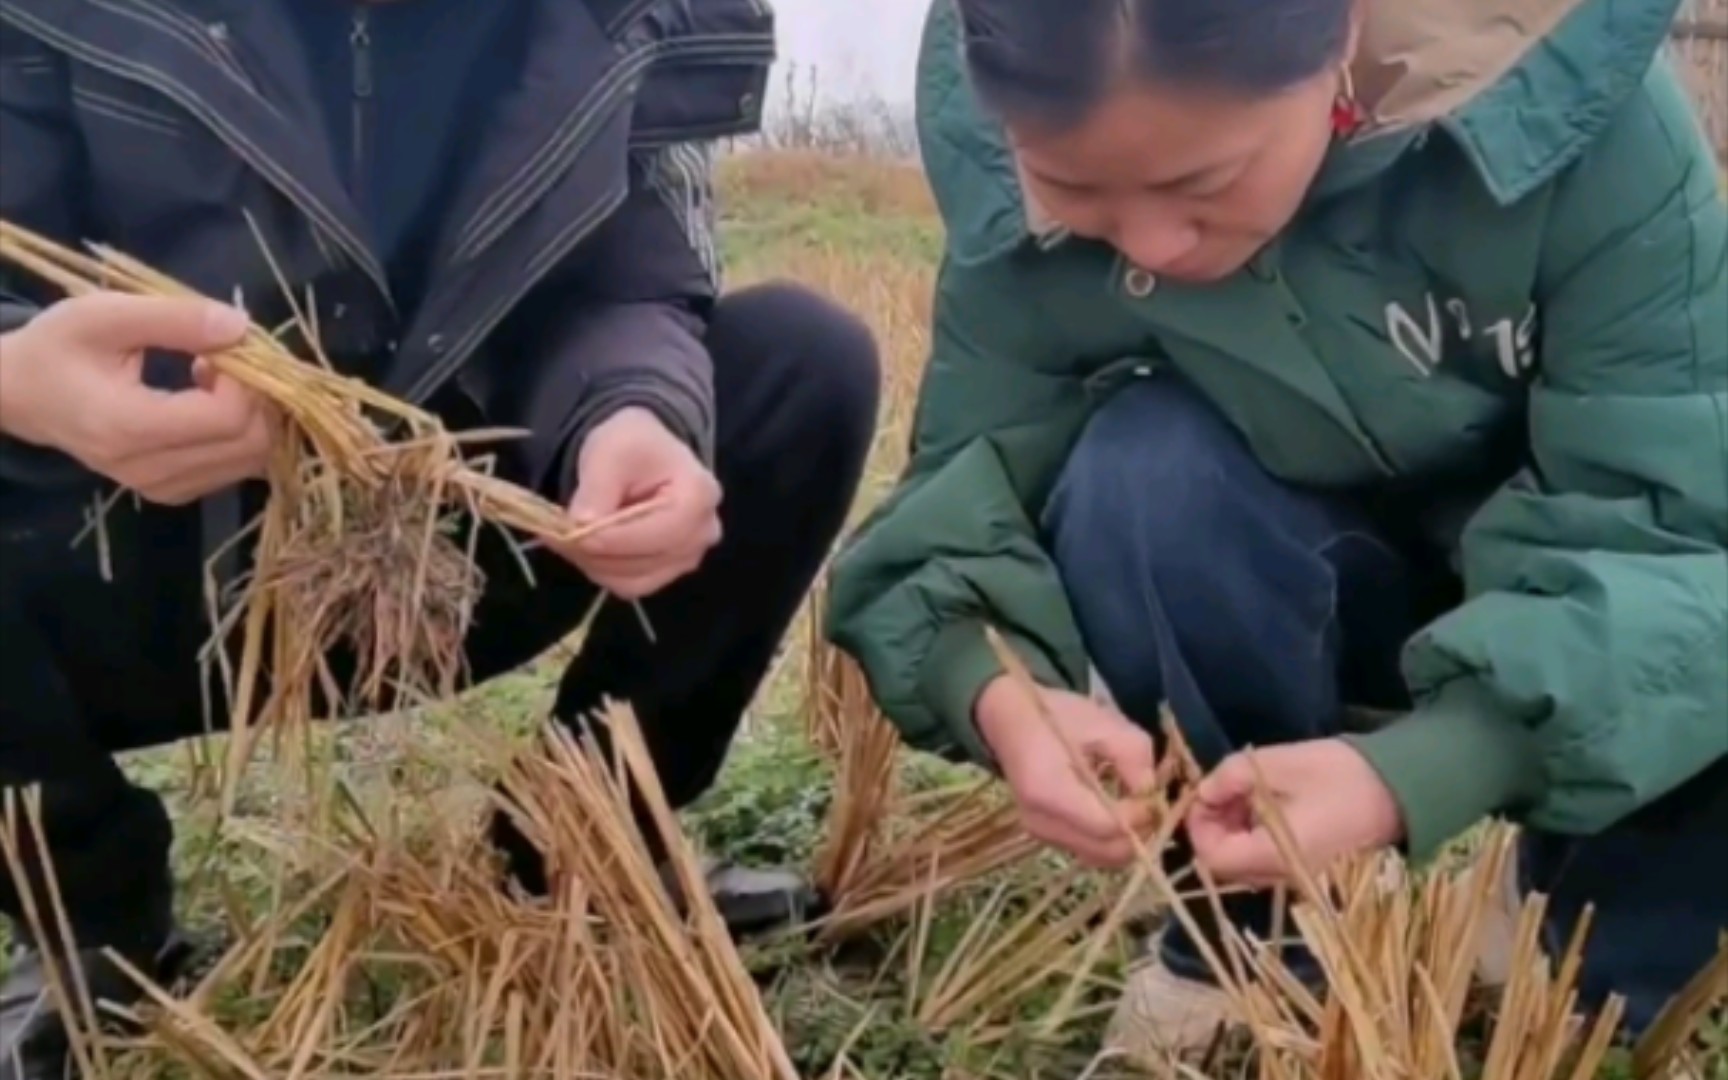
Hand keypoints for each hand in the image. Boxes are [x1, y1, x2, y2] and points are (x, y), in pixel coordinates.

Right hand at [0, 292, 269, 503]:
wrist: (21, 395)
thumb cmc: (59, 348)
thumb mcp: (104, 316)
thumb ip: (174, 319)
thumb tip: (241, 326)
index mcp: (129, 427)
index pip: (227, 417)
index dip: (245, 379)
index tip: (222, 347)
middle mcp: (150, 470)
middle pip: (250, 443)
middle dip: (258, 396)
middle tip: (227, 359)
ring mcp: (163, 488)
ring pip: (252, 460)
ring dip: (252, 415)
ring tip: (213, 378)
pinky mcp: (173, 492)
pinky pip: (236, 468)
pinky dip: (239, 433)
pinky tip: (206, 402)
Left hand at [559, 406, 720, 598]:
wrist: (643, 454)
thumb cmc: (631, 445)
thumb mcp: (610, 451)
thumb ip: (597, 488)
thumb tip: (581, 526)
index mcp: (698, 497)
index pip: (651, 535)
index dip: (606, 538)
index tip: (566, 530)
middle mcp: (703, 533)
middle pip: (641, 562)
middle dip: (595, 551)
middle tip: (556, 534)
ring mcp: (689, 557)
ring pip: (632, 580)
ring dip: (594, 563)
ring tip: (569, 538)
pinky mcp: (670, 571)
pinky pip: (630, 585)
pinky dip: (603, 571)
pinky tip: (589, 547)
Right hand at [975, 677, 1158, 867]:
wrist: (1009, 720)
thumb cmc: (1056, 716)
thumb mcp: (1104, 723)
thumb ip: (1135, 757)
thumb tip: (1152, 795)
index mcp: (1050, 791)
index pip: (1108, 827)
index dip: (1140, 816)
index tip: (1153, 794)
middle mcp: (1041, 823)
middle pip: (1107, 852)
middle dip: (1138, 832)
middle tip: (1151, 804)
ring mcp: (1041, 834)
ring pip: (1101, 857)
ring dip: (1127, 839)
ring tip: (1135, 806)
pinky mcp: (1045, 837)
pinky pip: (1089, 850)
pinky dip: (1110, 838)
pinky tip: (1115, 810)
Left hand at [1186, 738, 1403, 887]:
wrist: (1405, 790)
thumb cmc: (1342, 775)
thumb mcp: (1278, 764)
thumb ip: (1233, 776)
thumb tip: (1204, 790)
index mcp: (1275, 856)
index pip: (1213, 858)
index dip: (1198, 826)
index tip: (1205, 793)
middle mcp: (1284, 878)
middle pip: (1227, 865)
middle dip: (1215, 826)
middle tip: (1224, 788)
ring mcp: (1299, 878)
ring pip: (1246, 863)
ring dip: (1235, 830)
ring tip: (1245, 791)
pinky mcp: (1312, 869)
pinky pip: (1269, 860)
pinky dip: (1256, 835)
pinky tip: (1267, 804)